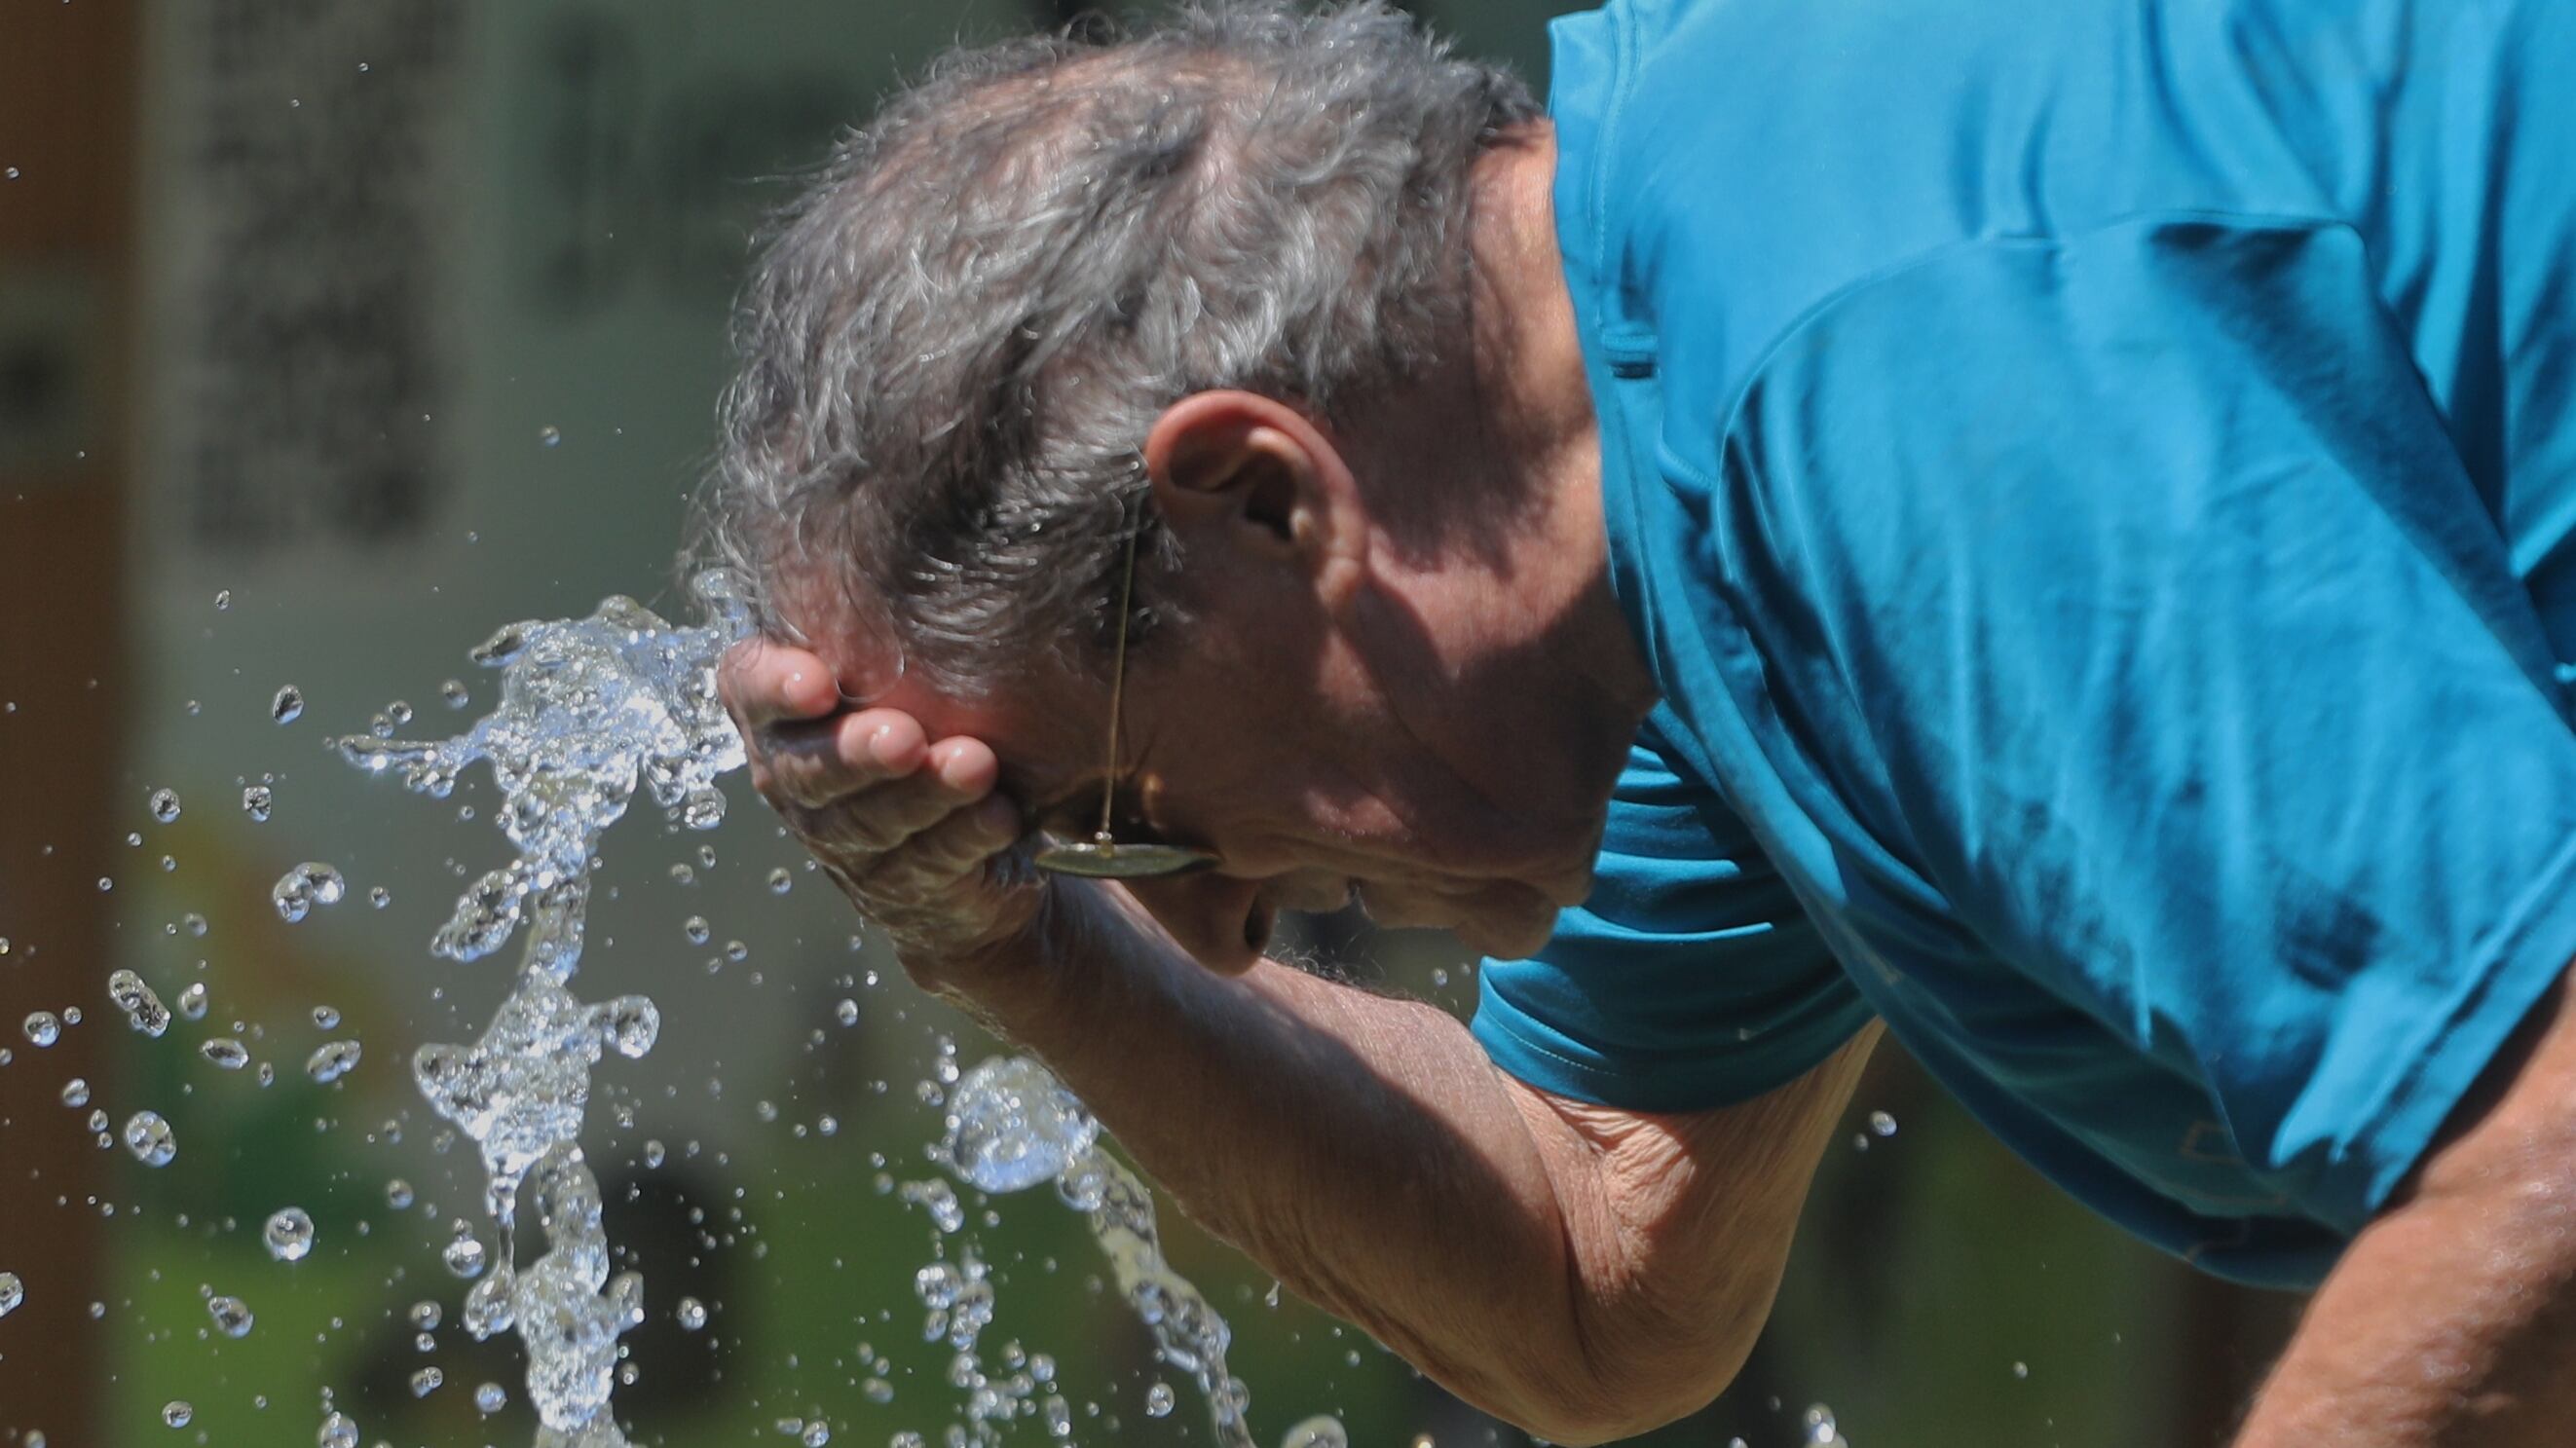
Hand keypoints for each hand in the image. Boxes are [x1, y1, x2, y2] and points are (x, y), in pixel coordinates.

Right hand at [717, 637, 1047, 987]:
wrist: (964, 833)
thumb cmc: (919, 717)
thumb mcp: (889, 665)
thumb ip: (879, 621)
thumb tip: (906, 511)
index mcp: (778, 712)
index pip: (750, 689)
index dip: (776, 688)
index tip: (818, 682)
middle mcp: (796, 777)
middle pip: (809, 771)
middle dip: (857, 753)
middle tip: (904, 736)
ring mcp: (842, 842)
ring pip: (870, 823)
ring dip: (925, 794)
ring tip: (975, 767)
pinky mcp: (899, 887)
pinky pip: (927, 865)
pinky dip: (965, 838)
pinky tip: (1001, 814)